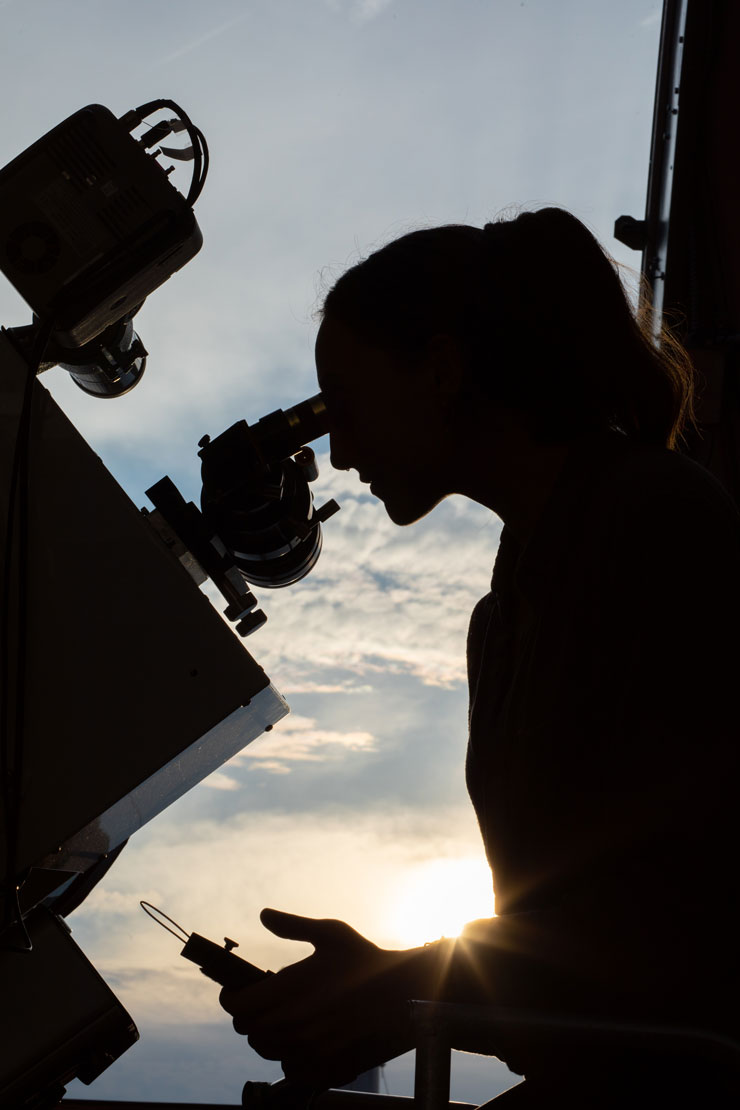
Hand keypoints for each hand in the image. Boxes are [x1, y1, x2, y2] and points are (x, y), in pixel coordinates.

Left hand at [219, 908, 442, 1088]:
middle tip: (267, 1004)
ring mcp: (309, 1051)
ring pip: (269, 1052)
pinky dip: (293, 1059)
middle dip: (251, 1017)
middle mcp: (294, 1024)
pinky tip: (308, 1040)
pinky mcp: (326, 1070)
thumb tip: (264, 915)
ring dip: (271, 1037)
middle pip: (249, 1032)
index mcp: (289, 989)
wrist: (406, 994)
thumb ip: (293, 925)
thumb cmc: (366, 960)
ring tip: (288, 1020)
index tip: (240, 990)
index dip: (233, 996)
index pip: (237, 1005)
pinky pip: (292, 1072)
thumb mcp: (331, 933)